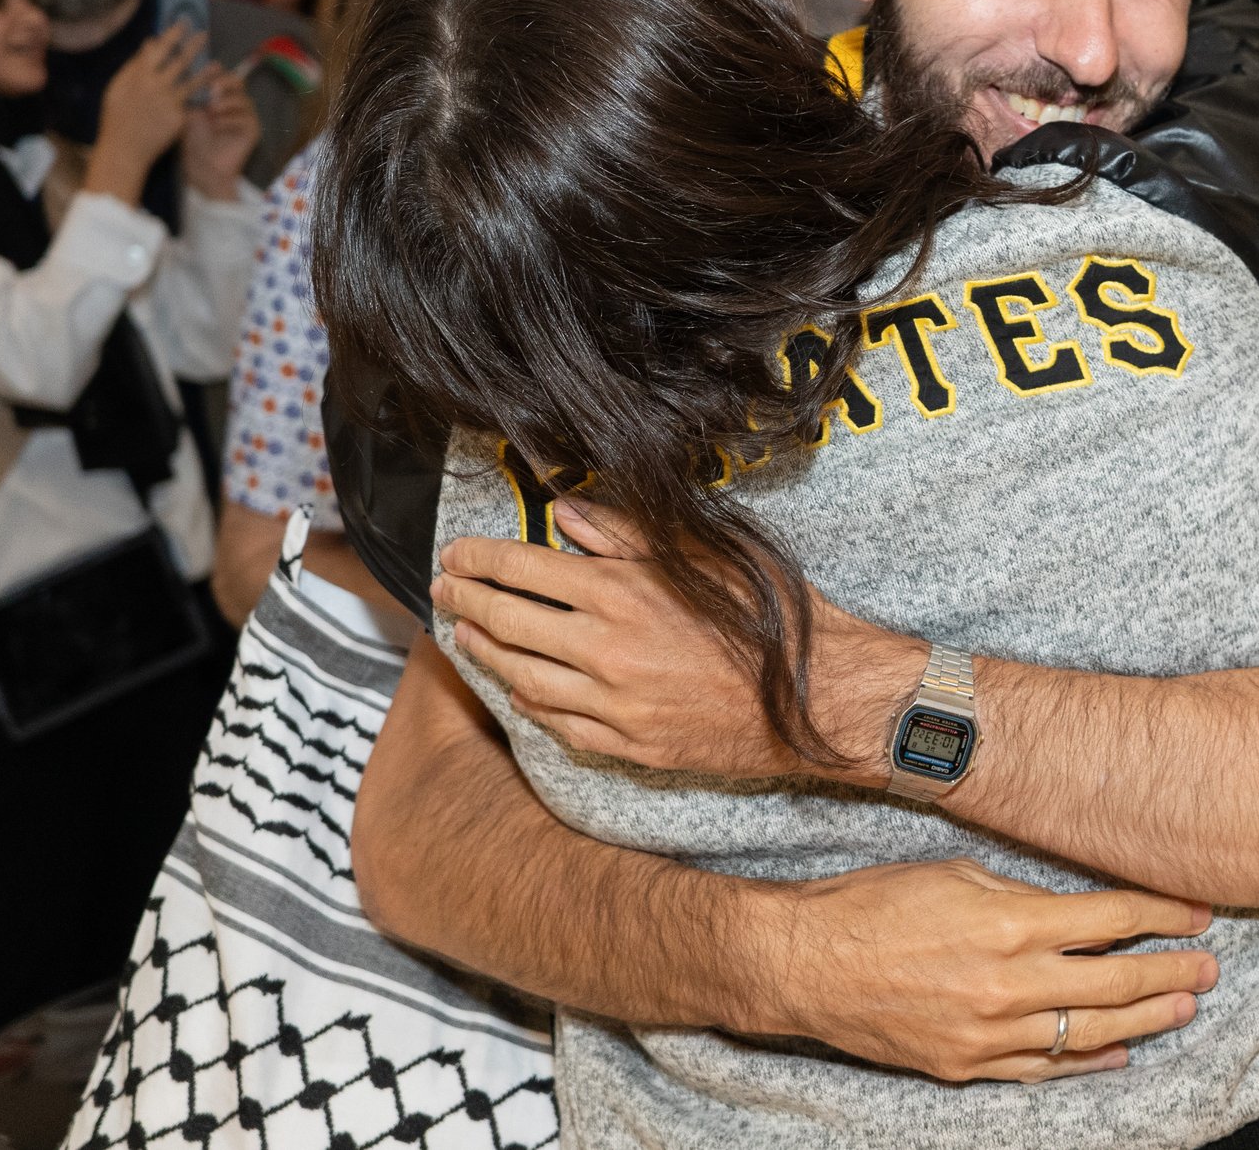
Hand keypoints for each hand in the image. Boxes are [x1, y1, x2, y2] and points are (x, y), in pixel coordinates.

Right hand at [85, 24, 205, 206]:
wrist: (124, 150)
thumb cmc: (117, 118)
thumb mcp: (118, 88)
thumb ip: (135, 65)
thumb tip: (149, 44)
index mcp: (138, 76)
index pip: (158, 49)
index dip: (172, 34)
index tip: (183, 23)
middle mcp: (155, 85)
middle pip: (179, 60)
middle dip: (193, 45)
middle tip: (204, 33)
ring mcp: (168, 101)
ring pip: (192, 80)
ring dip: (206, 69)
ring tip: (219, 63)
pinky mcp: (179, 116)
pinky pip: (190, 102)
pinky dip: (200, 95)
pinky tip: (210, 89)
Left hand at [181, 67, 258, 200]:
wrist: (202, 167)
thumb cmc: (194, 140)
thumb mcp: (190, 112)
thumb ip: (196, 93)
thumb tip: (194, 73)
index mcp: (223, 97)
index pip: (226, 77)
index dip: (218, 73)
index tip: (207, 72)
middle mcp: (237, 105)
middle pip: (239, 83)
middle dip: (225, 83)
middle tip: (212, 89)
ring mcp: (247, 118)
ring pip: (243, 100)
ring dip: (225, 103)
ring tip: (210, 111)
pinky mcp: (253, 131)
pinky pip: (246, 118)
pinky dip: (229, 120)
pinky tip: (216, 126)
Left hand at [435, 515, 906, 782]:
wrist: (816, 697)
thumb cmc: (768, 615)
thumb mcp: (703, 555)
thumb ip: (628, 534)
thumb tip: (566, 514)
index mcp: (620, 591)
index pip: (522, 569)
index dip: (479, 560)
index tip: (454, 553)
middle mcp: (604, 648)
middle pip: (509, 622)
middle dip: (466, 602)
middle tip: (443, 589)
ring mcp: (613, 704)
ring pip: (524, 676)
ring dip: (487, 652)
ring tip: (465, 635)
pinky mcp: (630, 745)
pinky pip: (559, 723)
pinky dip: (530, 702)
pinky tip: (519, 688)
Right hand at [764, 858, 1215, 1082]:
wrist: (803, 964)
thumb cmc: (870, 905)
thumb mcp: (954, 875)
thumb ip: (1022, 895)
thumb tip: (1075, 911)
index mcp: (1009, 924)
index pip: (1111, 921)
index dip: (1162, 916)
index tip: (1198, 913)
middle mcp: (1009, 984)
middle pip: (1114, 984)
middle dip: (1171, 973)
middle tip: (1209, 967)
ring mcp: (989, 1034)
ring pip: (1089, 1035)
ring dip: (1145, 1022)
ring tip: (1184, 1007)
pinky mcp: (965, 1066)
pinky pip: (1041, 1070)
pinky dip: (1085, 1064)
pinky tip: (1118, 1056)